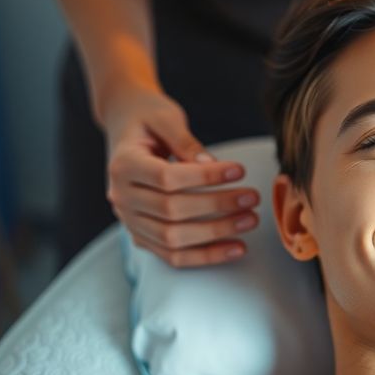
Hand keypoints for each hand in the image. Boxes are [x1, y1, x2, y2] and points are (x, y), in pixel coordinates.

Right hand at [100, 86, 259, 267]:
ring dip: (216, 234)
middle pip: (171, 211)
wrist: (125, 127)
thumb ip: (185, 141)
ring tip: (251, 220)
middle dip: (217, 206)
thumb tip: (211, 165)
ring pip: (173, 238)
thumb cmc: (148, 118)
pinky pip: (173, 255)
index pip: (167, 178)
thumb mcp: (165, 118)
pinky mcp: (141, 235)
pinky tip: (237, 248)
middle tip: (253, 197)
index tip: (240, 170)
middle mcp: (121, 197)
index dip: (205, 177)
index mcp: (123, 165)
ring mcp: (129, 220)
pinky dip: (206, 256)